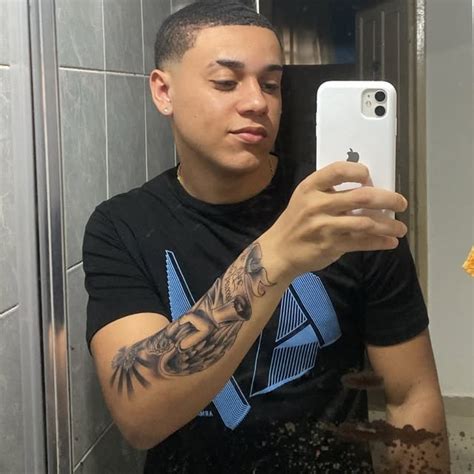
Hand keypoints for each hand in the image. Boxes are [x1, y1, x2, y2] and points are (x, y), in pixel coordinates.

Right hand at [261, 161, 407, 278]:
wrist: (278, 250)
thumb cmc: (295, 221)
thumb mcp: (305, 198)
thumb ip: (329, 191)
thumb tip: (368, 188)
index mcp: (311, 187)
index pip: (339, 170)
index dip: (359, 171)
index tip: (370, 178)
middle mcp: (317, 204)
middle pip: (362, 197)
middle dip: (388, 199)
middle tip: (401, 203)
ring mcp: (324, 226)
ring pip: (366, 223)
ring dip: (389, 225)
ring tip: (401, 228)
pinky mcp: (330, 245)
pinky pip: (361, 243)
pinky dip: (379, 242)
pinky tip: (390, 242)